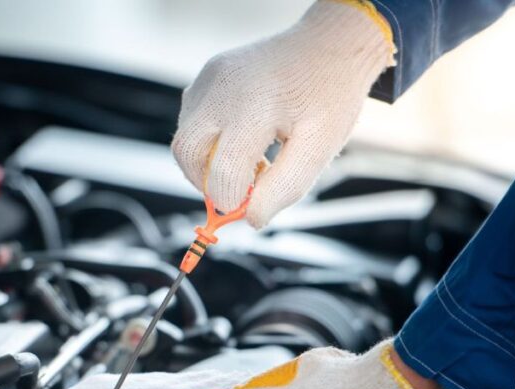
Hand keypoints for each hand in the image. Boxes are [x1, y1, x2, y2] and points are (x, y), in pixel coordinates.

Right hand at [171, 0, 393, 227]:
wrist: (330, 44)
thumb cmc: (329, 96)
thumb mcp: (319, 148)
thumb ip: (285, 187)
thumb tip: (251, 218)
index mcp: (255, 107)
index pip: (223, 171)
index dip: (232, 200)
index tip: (250, 207)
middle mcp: (223, 88)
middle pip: (186, 153)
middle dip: (206, 183)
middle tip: (240, 190)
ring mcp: (210, 77)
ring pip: (184, 137)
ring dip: (207, 162)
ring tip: (250, 162)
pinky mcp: (206, 74)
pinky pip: (192, 119)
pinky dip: (209, 141)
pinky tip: (243, 140)